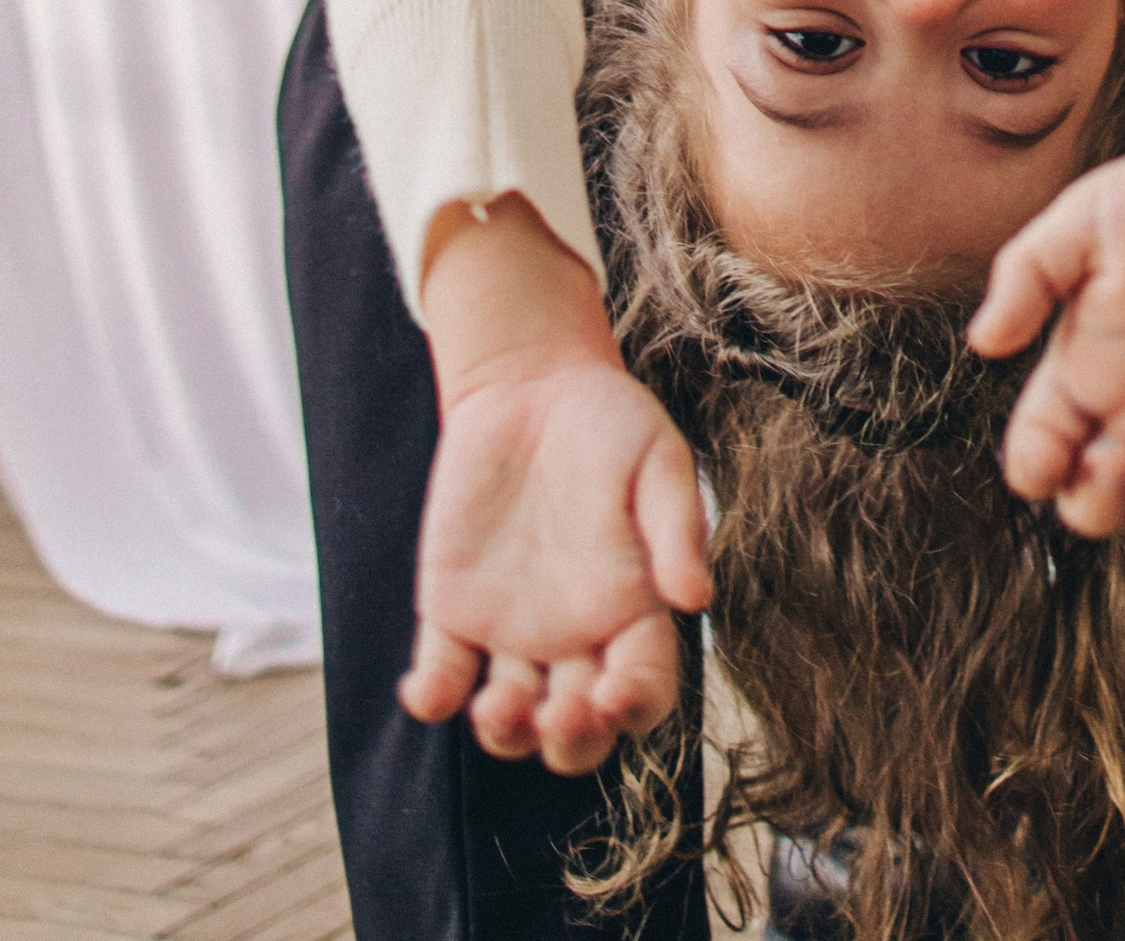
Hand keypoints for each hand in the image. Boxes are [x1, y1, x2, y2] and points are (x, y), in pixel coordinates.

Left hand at [405, 197, 711, 774]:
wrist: (530, 382)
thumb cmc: (610, 421)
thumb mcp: (658, 460)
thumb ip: (678, 527)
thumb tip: (696, 598)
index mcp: (633, 611)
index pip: (644, 688)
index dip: (634, 708)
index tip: (615, 694)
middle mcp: (574, 638)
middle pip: (577, 729)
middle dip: (570, 742)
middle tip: (557, 716)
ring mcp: (510, 631)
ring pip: (508, 719)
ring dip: (504, 734)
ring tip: (495, 707)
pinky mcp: (453, 610)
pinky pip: (441, 674)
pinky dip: (431, 698)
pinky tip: (428, 693)